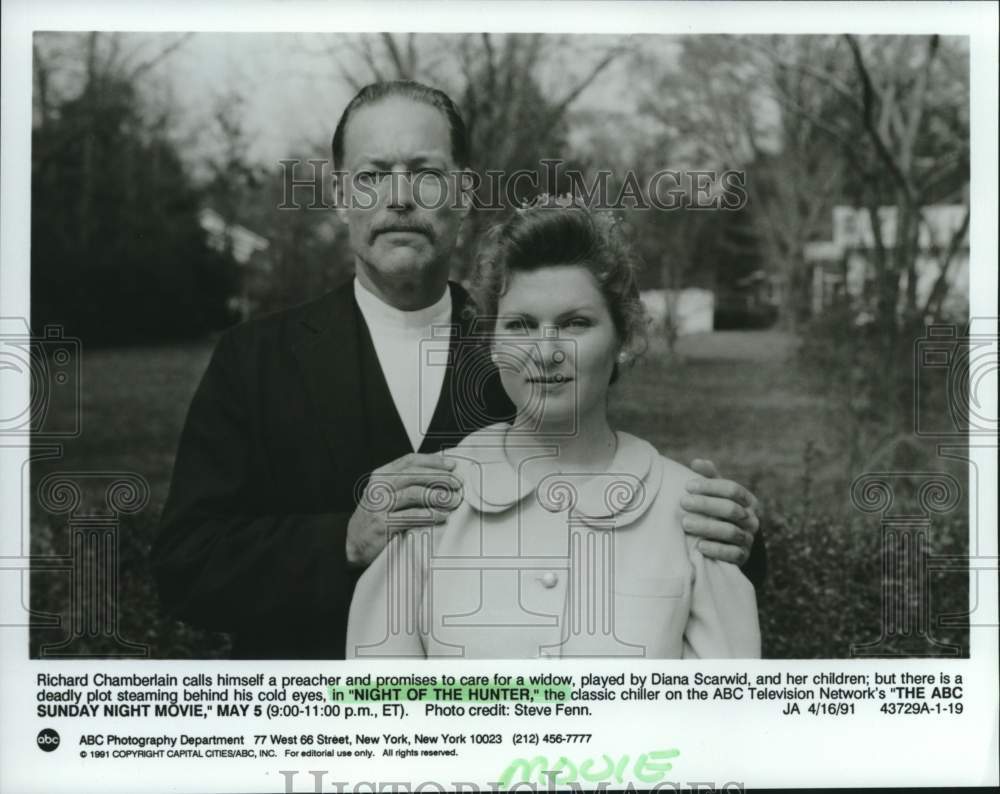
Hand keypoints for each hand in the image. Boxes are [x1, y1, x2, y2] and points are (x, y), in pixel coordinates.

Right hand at [346, 452, 462, 567]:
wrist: (354, 544)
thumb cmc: (377, 516)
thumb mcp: (387, 493)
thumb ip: (407, 482)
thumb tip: (442, 474)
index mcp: (381, 475)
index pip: (410, 460)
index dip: (433, 461)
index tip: (452, 465)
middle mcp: (379, 487)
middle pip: (414, 475)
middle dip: (440, 478)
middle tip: (458, 483)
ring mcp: (379, 505)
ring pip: (414, 493)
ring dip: (438, 496)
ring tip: (454, 500)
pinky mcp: (382, 524)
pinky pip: (411, 517)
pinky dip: (430, 515)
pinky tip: (442, 516)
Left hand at [680, 459, 759, 565]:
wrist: (733, 544)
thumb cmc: (721, 512)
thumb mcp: (718, 494)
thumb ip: (709, 477)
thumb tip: (696, 462)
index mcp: (748, 501)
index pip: (733, 489)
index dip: (710, 486)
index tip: (687, 486)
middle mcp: (751, 519)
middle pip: (731, 509)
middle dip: (706, 505)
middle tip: (683, 502)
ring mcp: (748, 539)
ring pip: (730, 532)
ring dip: (707, 527)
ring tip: (685, 523)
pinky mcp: (742, 556)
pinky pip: (732, 554)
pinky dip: (716, 549)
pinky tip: (699, 546)